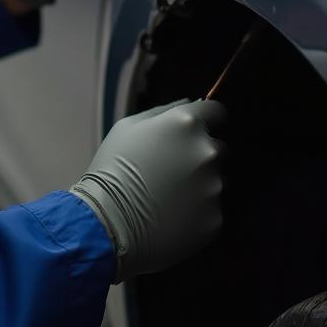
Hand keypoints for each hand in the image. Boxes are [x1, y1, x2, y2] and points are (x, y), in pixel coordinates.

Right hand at [70, 99, 226, 282]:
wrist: (107, 222)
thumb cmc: (113, 169)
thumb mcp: (128, 127)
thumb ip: (164, 111)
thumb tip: (190, 104)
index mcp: (187, 124)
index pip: (218, 112)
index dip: (209, 120)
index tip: (201, 131)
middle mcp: (207, 152)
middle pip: (219, 149)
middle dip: (201, 156)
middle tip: (173, 171)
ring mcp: (213, 188)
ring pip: (216, 181)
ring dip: (201, 185)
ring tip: (169, 197)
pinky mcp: (214, 219)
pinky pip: (211, 211)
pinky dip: (197, 213)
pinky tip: (172, 216)